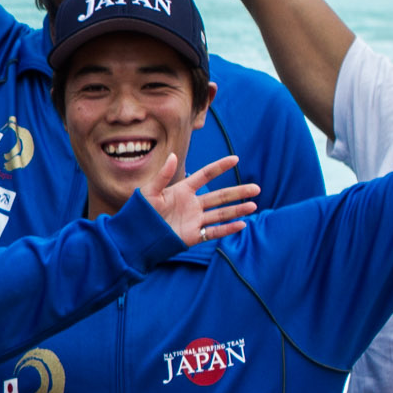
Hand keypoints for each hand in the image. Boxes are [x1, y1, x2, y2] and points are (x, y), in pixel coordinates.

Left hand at [143, 154, 261, 244]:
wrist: (135, 236)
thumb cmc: (140, 212)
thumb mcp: (149, 191)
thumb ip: (163, 176)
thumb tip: (172, 155)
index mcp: (183, 190)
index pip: (205, 175)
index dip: (220, 167)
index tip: (236, 159)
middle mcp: (192, 204)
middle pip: (220, 196)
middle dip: (238, 192)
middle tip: (256, 188)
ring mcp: (194, 220)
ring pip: (221, 213)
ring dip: (237, 210)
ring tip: (253, 205)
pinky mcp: (193, 235)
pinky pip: (213, 231)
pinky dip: (227, 229)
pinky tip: (242, 224)